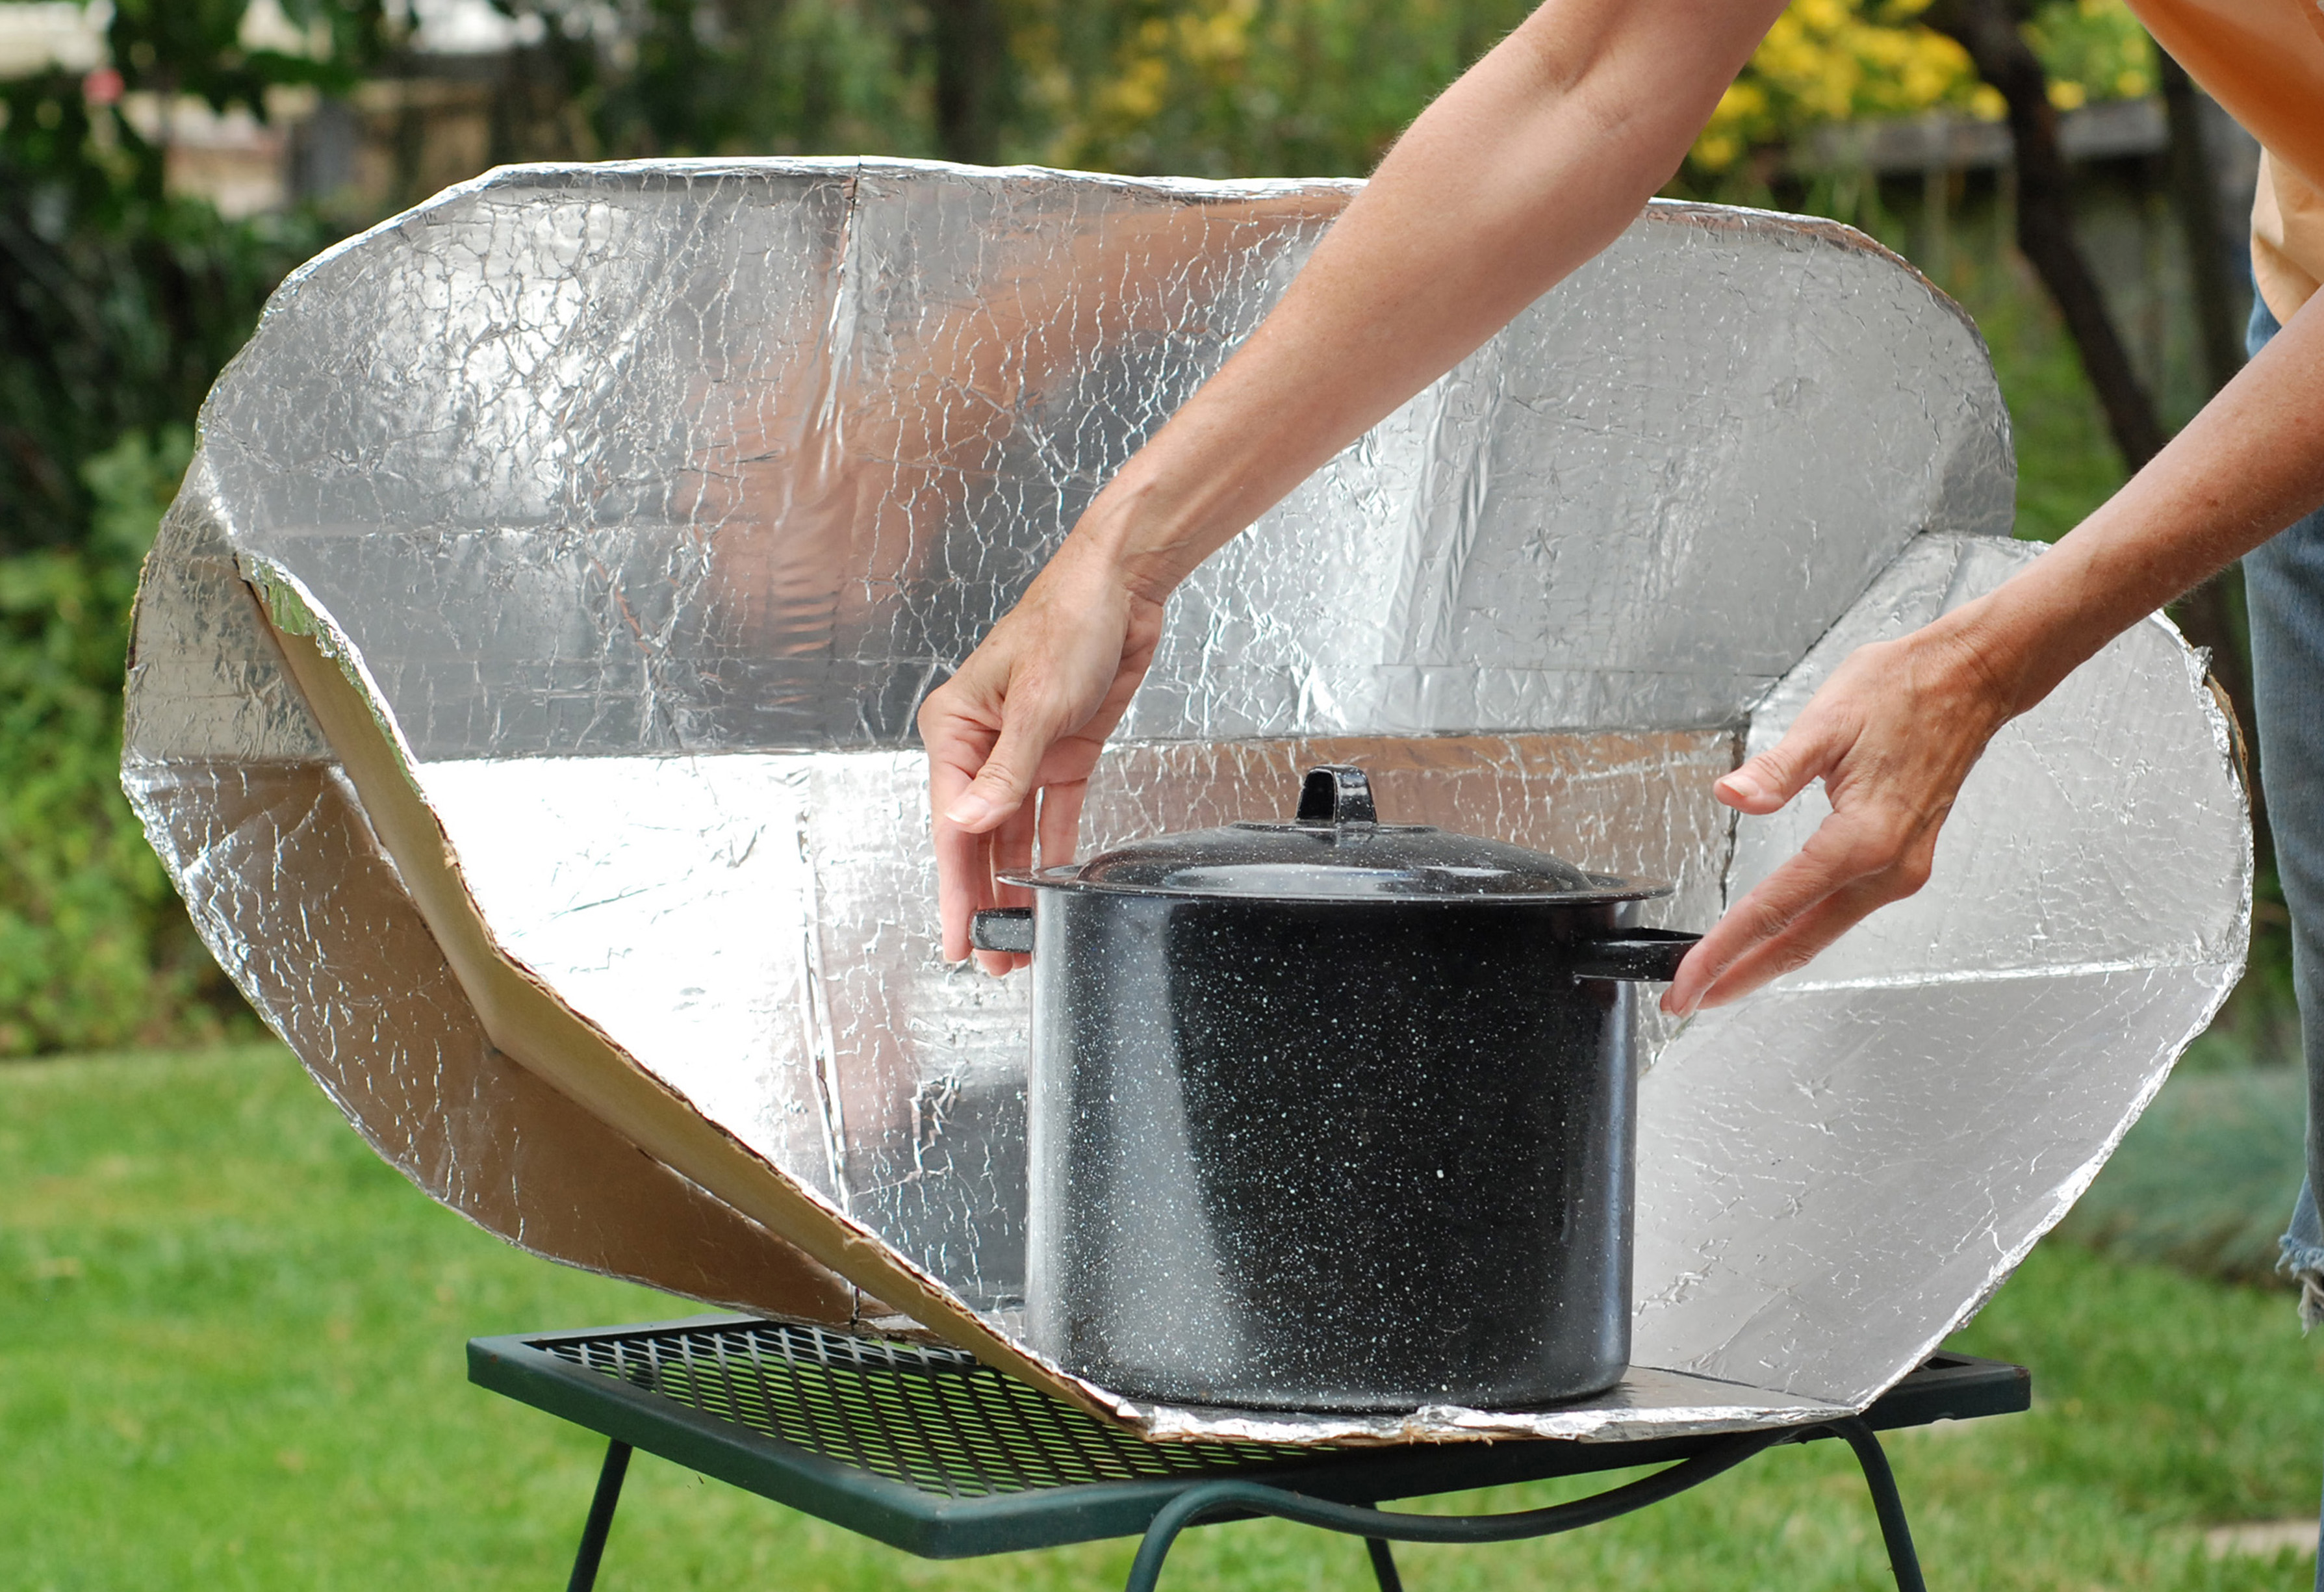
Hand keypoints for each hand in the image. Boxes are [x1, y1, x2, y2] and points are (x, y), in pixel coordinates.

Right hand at [920, 536, 1168, 973]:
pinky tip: (1047, 889)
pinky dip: (1048, 852)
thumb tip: (969, 824)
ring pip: (1011, 836)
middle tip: (990, 957)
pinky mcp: (1062, 754)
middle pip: (977, 839)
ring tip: (1017, 939)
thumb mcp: (1039, 702)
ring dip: (1014, 886)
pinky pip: (1050, 816)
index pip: (953, 823)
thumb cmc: (1067, 620)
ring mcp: (1023, 753)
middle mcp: (982, 745)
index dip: (955, 887)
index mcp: (955, 728)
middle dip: (982, 899)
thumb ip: (1006, 772)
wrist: (1123, 587)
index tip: (957, 937)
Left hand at [1662, 621, 2016, 1015]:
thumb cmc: (1904, 690)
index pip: (1775, 910)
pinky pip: (1841, 912)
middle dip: (1740, 976)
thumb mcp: (1827, 721)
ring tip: (1719, 978)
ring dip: (1769, 958)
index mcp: (1863, 837)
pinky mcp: (1903, 861)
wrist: (1970, 680)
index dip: (1724, 952)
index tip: (1688, 982)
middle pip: (1801, 941)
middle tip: (1688, 1001)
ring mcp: (1900, 869)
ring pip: (1822, 932)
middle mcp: (1887, 866)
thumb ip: (1776, 769)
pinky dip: (1800, 932)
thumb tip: (1732, 795)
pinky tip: (1773, 936)